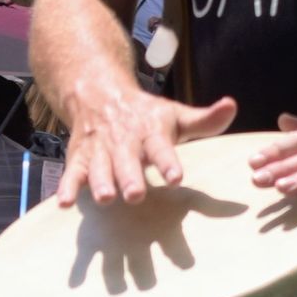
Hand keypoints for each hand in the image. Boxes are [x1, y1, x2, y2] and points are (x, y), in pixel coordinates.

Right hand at [57, 87, 236, 207]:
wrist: (97, 93)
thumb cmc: (145, 115)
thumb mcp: (175, 115)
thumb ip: (204, 120)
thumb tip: (232, 106)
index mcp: (150, 132)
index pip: (161, 147)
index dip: (168, 162)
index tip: (176, 178)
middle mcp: (124, 141)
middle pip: (127, 162)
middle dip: (130, 178)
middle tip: (135, 195)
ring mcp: (99, 151)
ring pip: (99, 168)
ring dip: (101, 183)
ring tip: (106, 199)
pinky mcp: (79, 158)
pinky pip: (72, 173)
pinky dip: (67, 188)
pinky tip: (65, 203)